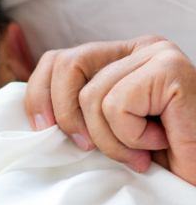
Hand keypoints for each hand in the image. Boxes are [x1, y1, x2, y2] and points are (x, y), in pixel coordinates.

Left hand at [26, 36, 195, 183]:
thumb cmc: (160, 156)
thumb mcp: (106, 131)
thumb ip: (76, 113)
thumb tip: (34, 117)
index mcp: (118, 57)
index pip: (57, 60)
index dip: (39, 95)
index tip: (43, 131)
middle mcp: (138, 48)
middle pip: (66, 66)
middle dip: (68, 117)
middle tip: (91, 149)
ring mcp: (156, 54)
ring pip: (91, 96)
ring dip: (112, 140)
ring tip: (141, 152)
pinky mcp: (170, 69)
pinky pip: (118, 105)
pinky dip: (133, 137)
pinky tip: (160, 141)